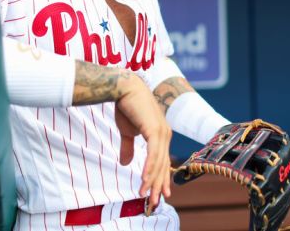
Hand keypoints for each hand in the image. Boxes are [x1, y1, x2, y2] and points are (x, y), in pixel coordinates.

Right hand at [115, 73, 171, 209]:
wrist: (124, 88)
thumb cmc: (127, 106)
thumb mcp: (127, 131)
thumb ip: (128, 147)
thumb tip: (126, 163)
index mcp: (161, 135)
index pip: (163, 161)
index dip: (161, 178)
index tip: (159, 194)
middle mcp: (165, 134)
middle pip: (163, 165)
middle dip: (158, 185)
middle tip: (154, 202)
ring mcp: (162, 132)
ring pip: (158, 162)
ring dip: (151, 180)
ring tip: (145, 195)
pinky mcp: (154, 129)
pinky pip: (153, 153)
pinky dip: (150, 167)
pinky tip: (144, 178)